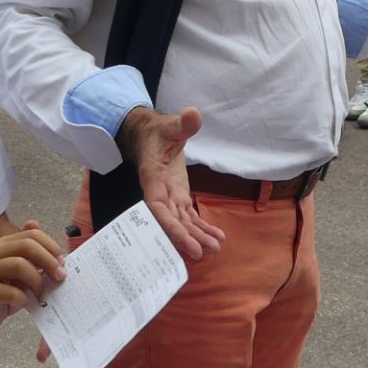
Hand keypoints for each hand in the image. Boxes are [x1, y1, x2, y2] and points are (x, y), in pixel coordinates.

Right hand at [0, 222, 66, 333]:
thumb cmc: (4, 292)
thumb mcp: (23, 274)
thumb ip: (35, 259)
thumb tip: (56, 249)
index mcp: (4, 244)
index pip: (31, 234)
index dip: (50, 246)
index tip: (62, 261)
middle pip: (26, 245)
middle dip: (48, 261)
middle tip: (59, 276)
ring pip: (19, 265)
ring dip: (36, 280)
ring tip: (40, 293)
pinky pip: (11, 292)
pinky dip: (23, 299)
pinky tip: (24, 302)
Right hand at [120, 105, 225, 260]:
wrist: (151, 136)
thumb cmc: (158, 131)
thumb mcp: (170, 124)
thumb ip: (182, 124)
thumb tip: (193, 114)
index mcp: (153, 178)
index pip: (158, 206)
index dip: (169, 224)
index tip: (183, 238)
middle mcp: (160, 192)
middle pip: (170, 220)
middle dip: (185, 237)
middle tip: (203, 252)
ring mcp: (170, 197)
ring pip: (181, 221)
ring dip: (196, 236)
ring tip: (215, 248)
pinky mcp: (179, 197)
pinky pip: (189, 216)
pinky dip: (201, 227)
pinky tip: (216, 238)